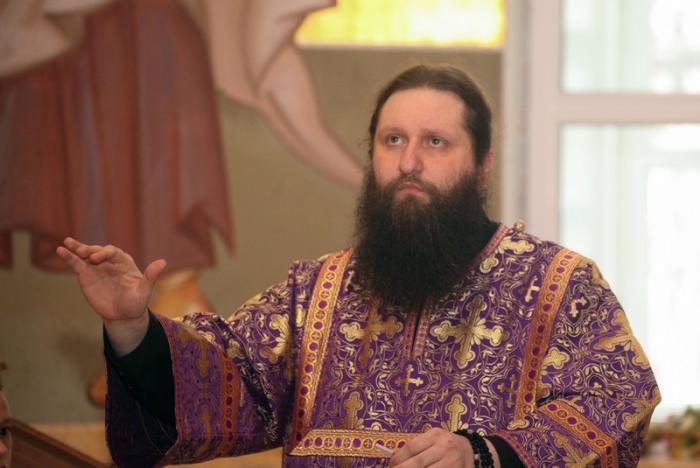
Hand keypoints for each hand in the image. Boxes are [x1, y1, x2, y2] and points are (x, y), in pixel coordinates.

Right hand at [57, 237, 166, 354]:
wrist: (123, 316)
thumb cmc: (136, 302)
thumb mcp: (144, 291)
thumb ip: (151, 276)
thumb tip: (162, 262)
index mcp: (124, 262)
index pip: (113, 252)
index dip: (104, 253)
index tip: (95, 259)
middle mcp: (109, 261)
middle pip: (98, 251)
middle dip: (91, 250)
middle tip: (85, 254)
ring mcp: (96, 267)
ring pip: (86, 254)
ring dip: (77, 248)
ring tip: (67, 244)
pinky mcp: (86, 275)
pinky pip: (76, 264)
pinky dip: (69, 256)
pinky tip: (60, 250)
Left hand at [389, 428, 473, 467]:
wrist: (470, 451)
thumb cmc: (445, 444)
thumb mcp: (433, 439)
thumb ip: (418, 446)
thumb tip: (396, 459)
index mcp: (435, 435)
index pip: (412, 447)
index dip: (398, 458)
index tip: (391, 465)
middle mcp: (444, 448)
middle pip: (418, 463)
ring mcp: (451, 462)